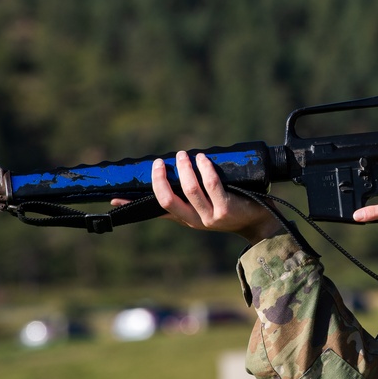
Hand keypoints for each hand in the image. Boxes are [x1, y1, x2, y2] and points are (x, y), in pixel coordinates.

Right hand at [145, 151, 281, 243]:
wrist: (263, 223)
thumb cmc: (236, 208)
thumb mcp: (209, 207)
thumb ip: (192, 196)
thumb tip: (175, 173)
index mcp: (188, 220)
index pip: (158, 211)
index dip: (136, 204)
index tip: (114, 198)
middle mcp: (197, 221)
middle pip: (168, 201)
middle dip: (160, 179)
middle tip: (160, 162)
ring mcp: (212, 216)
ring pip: (190, 190)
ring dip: (184, 169)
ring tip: (184, 155)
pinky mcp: (227, 209)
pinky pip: (212, 185)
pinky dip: (205, 170)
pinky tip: (203, 159)